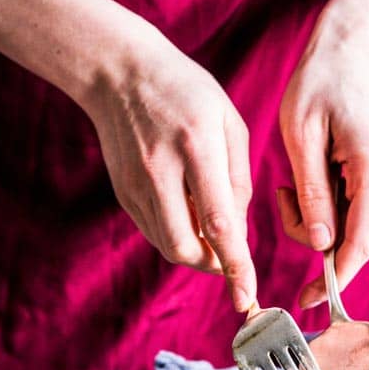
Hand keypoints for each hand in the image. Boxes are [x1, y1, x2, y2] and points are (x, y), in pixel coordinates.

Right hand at [85, 37, 256, 311]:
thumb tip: (238, 231)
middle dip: (214, 264)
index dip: (236, 265)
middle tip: (230, 255)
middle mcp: (162, 171)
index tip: (247, 296)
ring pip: (169, 245)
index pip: (218, 223)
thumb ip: (239, 179)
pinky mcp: (122, 192)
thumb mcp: (229, 122)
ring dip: (196, 251)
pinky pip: (154, 231)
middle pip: (187, 247)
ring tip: (210, 227)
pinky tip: (187, 213)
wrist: (120, 73)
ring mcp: (136, 184)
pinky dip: (177, 235)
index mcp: (198, 148)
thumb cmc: (187, 93)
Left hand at [278, 11, 368, 307]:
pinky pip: (356, 204)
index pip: (359, 244)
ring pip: (353, 221)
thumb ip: (312, 194)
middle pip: (353, 235)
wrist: (354, 47)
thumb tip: (321, 245)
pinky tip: (313, 171)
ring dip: (318, 214)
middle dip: (313, 233)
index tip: (308, 301)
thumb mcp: (302, 137)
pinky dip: (329, 201)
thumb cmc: (322, 81)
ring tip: (293, 176)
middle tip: (280, 196)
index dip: (334, 280)